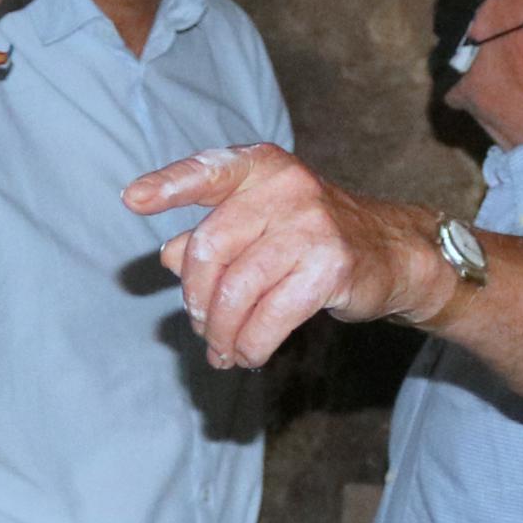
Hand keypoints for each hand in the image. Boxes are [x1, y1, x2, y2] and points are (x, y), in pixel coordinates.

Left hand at [125, 143, 447, 369]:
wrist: (390, 252)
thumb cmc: (309, 236)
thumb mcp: (258, 224)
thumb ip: (211, 235)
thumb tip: (169, 256)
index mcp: (261, 167)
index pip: (208, 171)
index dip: (169, 185)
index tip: (132, 200)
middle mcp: (286, 188)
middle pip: (209, 251)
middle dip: (196, 301)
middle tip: (200, 327)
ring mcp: (311, 226)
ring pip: (237, 293)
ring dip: (222, 333)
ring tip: (221, 350)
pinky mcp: (331, 267)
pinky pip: (270, 318)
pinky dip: (250, 345)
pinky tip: (247, 355)